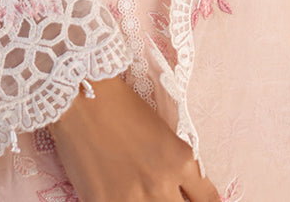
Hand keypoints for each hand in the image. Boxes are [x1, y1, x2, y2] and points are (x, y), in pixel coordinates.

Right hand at [47, 75, 219, 201]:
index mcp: (181, 161)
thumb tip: (185, 189)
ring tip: (140, 192)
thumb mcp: (162, 133)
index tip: (198, 201)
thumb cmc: (122, 106)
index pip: (208, 200)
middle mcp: (161, 185)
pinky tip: (120, 195)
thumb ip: (178, 164)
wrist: (81, 98)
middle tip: (167, 195)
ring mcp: (132, 199)